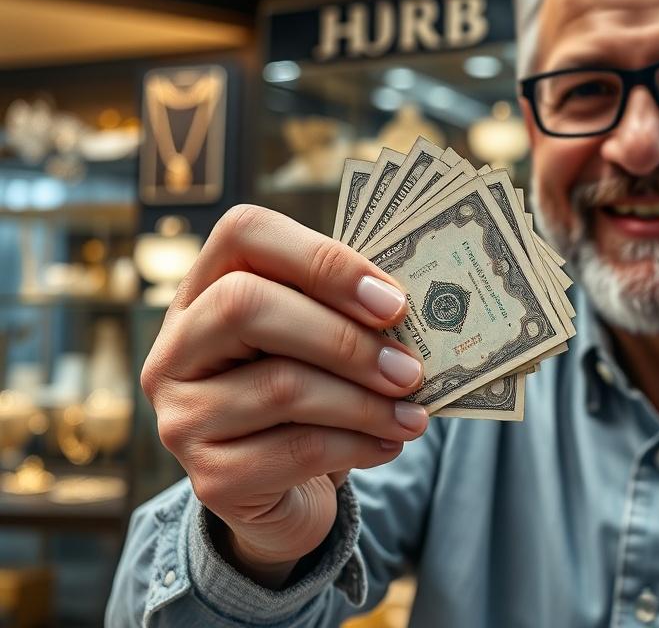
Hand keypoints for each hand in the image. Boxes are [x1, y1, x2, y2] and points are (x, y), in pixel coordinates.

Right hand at [141, 205, 426, 586]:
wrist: (283, 493)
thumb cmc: (310, 396)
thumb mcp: (319, 343)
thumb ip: (346, 313)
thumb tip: (403, 311)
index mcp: (205, 289)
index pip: (243, 234)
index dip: (322, 259)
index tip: (392, 301)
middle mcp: (177, 347)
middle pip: (246, 306)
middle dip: (343, 338)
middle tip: (409, 369)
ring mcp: (183, 415)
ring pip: (280, 387)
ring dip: (364, 402)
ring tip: (413, 414)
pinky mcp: (210, 477)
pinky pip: (294, 452)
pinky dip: (356, 446)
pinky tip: (389, 443)